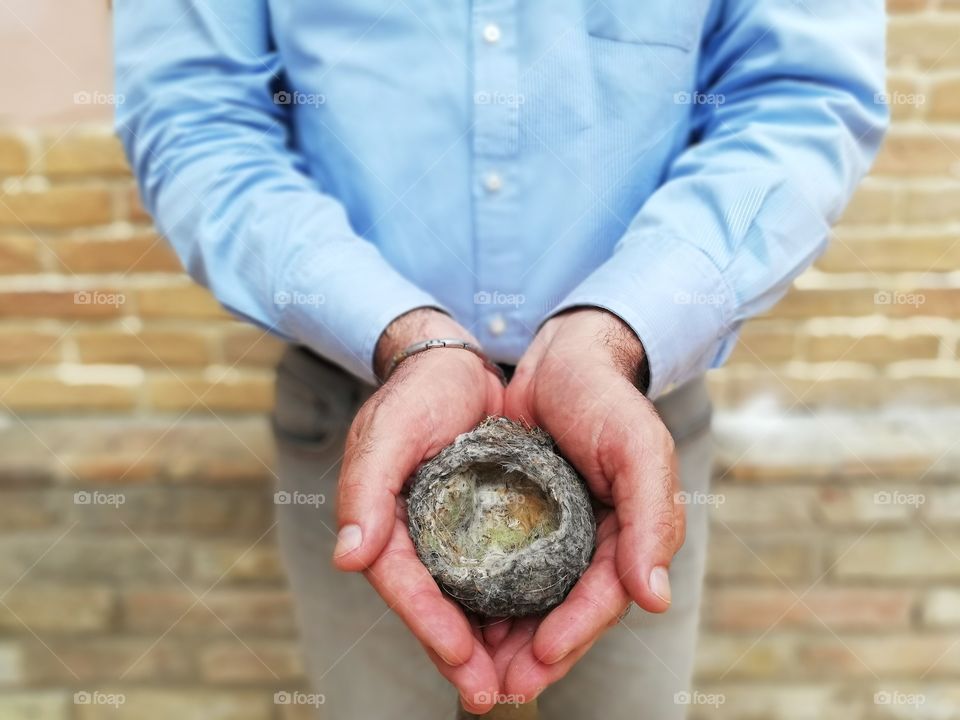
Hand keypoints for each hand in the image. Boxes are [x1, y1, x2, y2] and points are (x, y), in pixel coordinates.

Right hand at [333, 308, 504, 713]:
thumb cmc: (417, 394)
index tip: (461, 657)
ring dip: (490, 644)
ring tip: (520, 681)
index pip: (404, 583)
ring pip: (469, 602)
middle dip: (461, 655)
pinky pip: (497, 575)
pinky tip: (537, 632)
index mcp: (387, 522)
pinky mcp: (484, 527)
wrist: (456, 366)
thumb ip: (365, 490)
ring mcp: (452, 536)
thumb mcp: (388, 431)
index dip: (428, 622)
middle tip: (492, 694)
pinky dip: (512, 606)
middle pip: (438, 607)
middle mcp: (418, 538)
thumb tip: (348, 557)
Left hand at [495, 308, 683, 699]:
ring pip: (533, 602)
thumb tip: (654, 599)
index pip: (604, 597)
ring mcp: (556, 534)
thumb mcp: (639, 450)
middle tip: (501, 690)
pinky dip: (489, 599)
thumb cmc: (608, 400)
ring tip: (477, 676)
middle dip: (537, 656)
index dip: (575, 631)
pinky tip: (464, 622)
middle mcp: (592, 543)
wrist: (562, 357)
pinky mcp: (521, 521)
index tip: (540, 657)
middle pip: (565, 613)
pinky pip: (505, 570)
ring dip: (508, 641)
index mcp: (628, 535)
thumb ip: (649, 521)